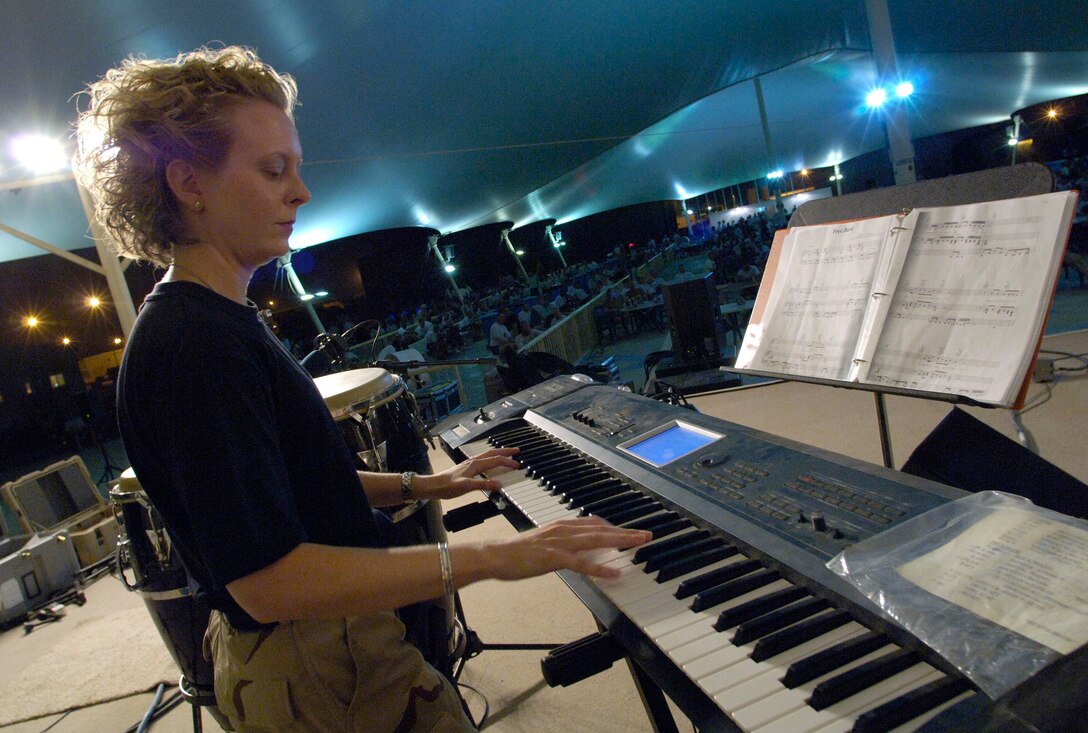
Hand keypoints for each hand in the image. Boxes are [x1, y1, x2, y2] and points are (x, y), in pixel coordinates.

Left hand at [422, 447, 519, 499]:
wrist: (434, 486)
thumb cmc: (448, 486)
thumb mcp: (468, 486)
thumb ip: (484, 485)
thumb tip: (500, 484)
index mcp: (475, 464)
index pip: (495, 460)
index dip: (507, 462)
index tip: (517, 464)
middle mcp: (473, 461)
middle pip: (492, 453)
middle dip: (505, 452)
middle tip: (516, 451)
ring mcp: (469, 464)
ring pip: (487, 455)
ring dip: (498, 454)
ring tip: (505, 455)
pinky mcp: (465, 468)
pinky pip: (482, 460)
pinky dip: (490, 459)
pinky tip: (488, 463)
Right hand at [486, 516, 653, 579]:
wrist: (497, 555)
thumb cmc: (519, 552)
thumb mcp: (546, 543)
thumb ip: (564, 543)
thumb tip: (580, 550)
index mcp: (562, 526)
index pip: (595, 524)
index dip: (615, 528)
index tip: (630, 532)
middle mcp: (564, 530)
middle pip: (602, 530)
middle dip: (626, 533)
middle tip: (646, 535)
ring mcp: (560, 543)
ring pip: (597, 541)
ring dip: (620, 541)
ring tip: (638, 544)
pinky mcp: (554, 558)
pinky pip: (582, 564)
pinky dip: (600, 568)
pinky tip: (615, 573)